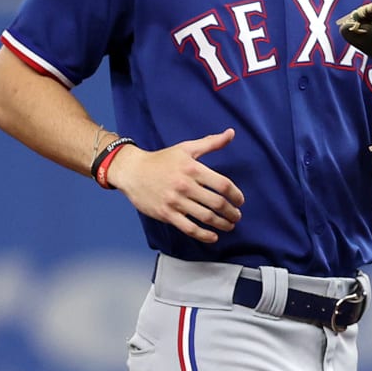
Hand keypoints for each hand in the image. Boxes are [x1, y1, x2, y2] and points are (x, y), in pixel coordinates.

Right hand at [107, 128, 245, 243]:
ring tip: (229, 226)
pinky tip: (213, 237)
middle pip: (217, 203)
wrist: (132, 171)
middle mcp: (185, 186)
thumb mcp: (186, 148)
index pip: (223, 185)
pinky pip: (188, 228)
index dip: (236, 195)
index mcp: (193, 169)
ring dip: (222, 224)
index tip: (240, 201)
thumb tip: (231, 133)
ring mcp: (175, 201)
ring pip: (205, 217)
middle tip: (237, 216)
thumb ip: (211, 143)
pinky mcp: (166, 214)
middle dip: (232, 212)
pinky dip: (203, 235)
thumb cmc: (161, 160)